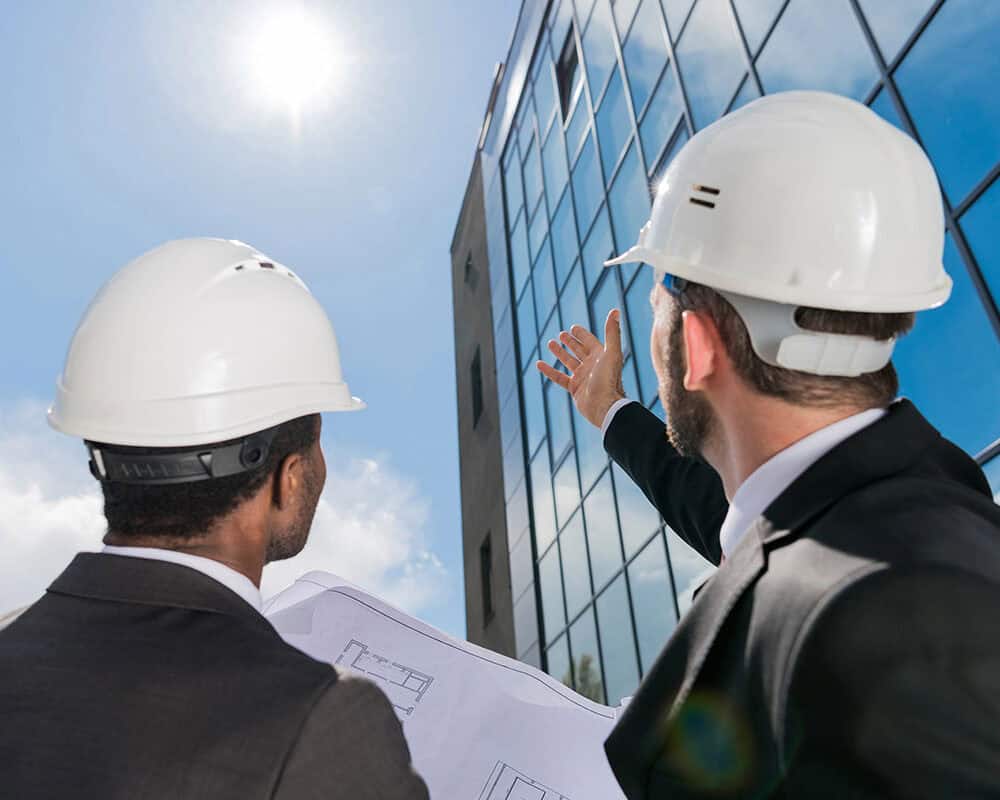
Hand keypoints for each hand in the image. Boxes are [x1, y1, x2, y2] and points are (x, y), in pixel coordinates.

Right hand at [537, 309, 625, 428]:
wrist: (604, 407)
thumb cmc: (608, 380)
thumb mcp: (611, 352)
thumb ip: (612, 332)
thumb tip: (616, 310)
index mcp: (601, 356)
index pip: (589, 341)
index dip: (582, 334)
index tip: (573, 327)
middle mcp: (592, 366)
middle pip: (579, 350)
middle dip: (570, 342)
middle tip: (562, 334)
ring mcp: (583, 377)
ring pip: (568, 362)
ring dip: (560, 352)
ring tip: (550, 343)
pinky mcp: (574, 389)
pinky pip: (559, 377)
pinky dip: (549, 370)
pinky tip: (539, 364)